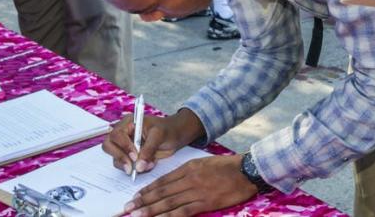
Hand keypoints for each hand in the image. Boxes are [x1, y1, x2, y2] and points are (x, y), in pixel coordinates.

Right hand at [103, 108, 203, 174]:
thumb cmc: (168, 130)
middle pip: (108, 146)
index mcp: (129, 123)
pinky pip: (124, 166)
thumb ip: (149, 149)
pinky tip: (148, 166)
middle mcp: (123, 134)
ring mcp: (125, 146)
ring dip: (129, 166)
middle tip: (131, 168)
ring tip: (148, 165)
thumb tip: (139, 166)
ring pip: (115, 158)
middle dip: (119, 157)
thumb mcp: (159, 135)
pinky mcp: (129, 157)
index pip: (117, 135)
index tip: (135, 156)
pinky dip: (134, 169)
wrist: (176, 136)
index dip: (124, 146)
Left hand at [124, 154, 255, 216]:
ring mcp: (196, 191)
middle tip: (127, 207)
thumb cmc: (228, 167)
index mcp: (189, 167)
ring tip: (136, 214)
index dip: (147, 189)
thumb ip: (189, 172)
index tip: (135, 196)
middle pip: (162, 191)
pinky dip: (169, 216)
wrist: (246, 171)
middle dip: (143, 200)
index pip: (163, 180)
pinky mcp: (205, 202)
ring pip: (168, 202)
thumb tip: (173, 183)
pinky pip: (183, 211)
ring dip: (151, 209)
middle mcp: (189, 178)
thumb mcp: (205, 163)